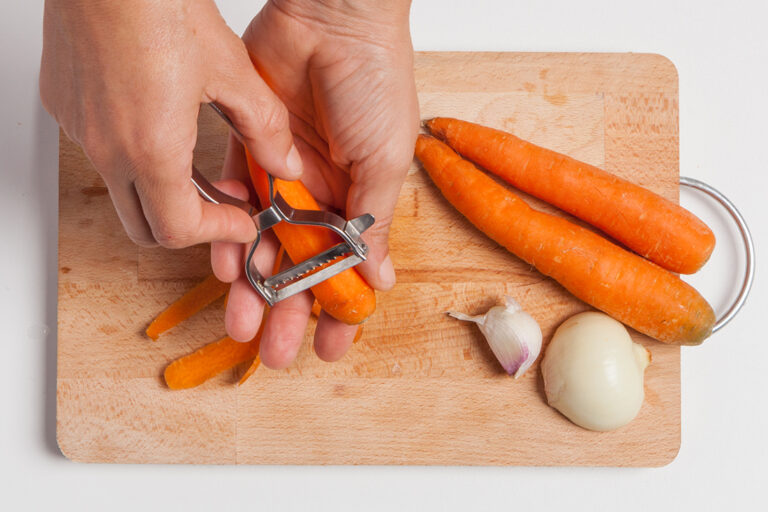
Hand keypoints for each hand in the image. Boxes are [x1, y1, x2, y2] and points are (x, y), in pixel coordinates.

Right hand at [40, 0, 304, 247]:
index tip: (243, 221)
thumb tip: (284, 164)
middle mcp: (106, 147)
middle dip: (189, 228)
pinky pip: (101, 153)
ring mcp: (79, 128)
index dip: (218, 233)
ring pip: (122, 192)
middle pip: (144, 227)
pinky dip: (135, 160)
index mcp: (150, 148)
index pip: (178, 229)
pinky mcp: (65, 105)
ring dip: (162, 194)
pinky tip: (161, 129)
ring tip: (197, 168)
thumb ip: (264, 127)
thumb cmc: (156, 3)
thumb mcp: (231, 71)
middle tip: (222, 206)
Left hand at [212, 0, 418, 366]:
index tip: (325, 348)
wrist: (335, 18)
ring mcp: (284, 174)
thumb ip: (373, 223)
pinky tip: (226, 265)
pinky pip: (235, 200)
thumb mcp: (386, 162)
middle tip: (273, 352)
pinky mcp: (250, 148)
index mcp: (360, 199)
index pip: (347, 268)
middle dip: (287, 310)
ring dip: (254, 285)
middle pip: (300, 266)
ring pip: (264, 243)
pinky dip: (230, 233)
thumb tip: (379, 280)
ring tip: (242, 323)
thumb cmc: (377, 84)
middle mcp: (322, 193)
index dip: (338, 310)